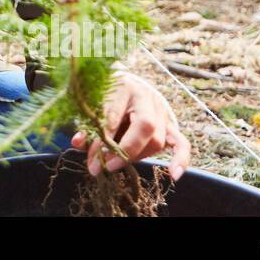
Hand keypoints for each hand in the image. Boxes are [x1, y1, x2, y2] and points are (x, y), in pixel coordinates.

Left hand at [70, 71, 190, 181]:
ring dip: (138, 156)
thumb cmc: (104, 96)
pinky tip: (174, 175)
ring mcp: (160, 111)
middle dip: (126, 151)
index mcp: (123, 86)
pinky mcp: (169, 124)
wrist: (124, 84)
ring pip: (158, 139)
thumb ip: (86, 125)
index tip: (93, 160)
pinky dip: (180, 159)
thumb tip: (77, 143)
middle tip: (107, 166)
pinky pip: (181, 142)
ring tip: (117, 163)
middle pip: (145, 127)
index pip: (115, 116)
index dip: (103, 140)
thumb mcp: (92, 105)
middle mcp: (146, 97)